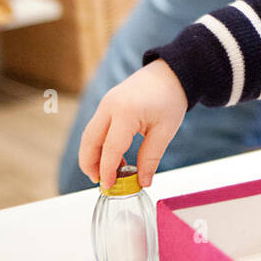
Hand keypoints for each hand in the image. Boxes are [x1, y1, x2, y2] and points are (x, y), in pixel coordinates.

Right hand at [78, 59, 187, 189]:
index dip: (107, 170)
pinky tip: (116, 157)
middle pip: (89, 142)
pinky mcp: (107, 104)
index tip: (109, 186)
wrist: (170, 73)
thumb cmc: (170, 98)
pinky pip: (97, 128)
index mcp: (125, 112)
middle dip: (90, 165)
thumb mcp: (165, 131)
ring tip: (110, 173)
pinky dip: (100, 144)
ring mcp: (105, 103)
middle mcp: (109, 106)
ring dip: (94, 155)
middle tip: (101, 182)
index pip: (110, 148)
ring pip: (90, 135)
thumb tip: (142, 182)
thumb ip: (151, 157)